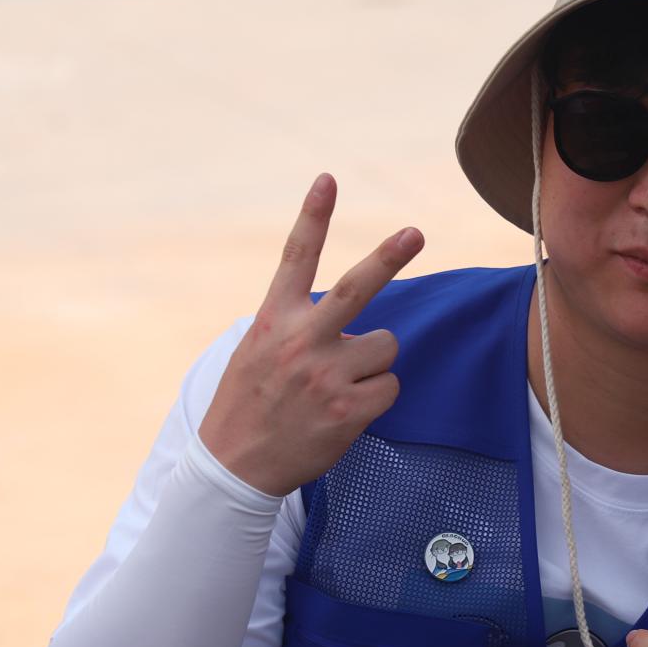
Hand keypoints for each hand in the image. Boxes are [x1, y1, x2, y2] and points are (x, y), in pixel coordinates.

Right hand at [198, 174, 422, 496]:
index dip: (313, 216)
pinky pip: (390, 387)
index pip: (295, 257)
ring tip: (340, 385)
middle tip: (415, 232)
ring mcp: (325, 376)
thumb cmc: (250, 402)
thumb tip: (348, 311)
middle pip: (354, 288)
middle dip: (388, 256)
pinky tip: (347, 411)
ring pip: (385, 347)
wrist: (232, 466)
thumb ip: (295, 323)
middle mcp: (300, 341)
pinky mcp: (347, 411)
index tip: (327, 179)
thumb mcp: (257, 349)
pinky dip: (377, 397)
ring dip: (374, 364)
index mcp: (274, 319)